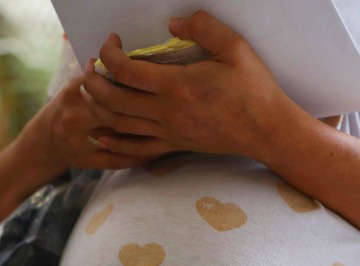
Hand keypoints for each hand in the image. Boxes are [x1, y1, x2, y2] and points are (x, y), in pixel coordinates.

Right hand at [38, 74, 159, 171]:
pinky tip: (156, 150)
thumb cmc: (70, 107)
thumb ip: (100, 78)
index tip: (146, 76)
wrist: (47, 140)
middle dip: (140, 108)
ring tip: (166, 128)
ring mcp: (79, 142)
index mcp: (72, 94)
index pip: (104, 84)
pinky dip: (139, 156)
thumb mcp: (77, 86)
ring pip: (118, 138)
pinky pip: (118, 160)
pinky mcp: (87, 161)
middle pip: (114, 111)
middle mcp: (74, 118)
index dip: (127, 79)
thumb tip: (133, 62)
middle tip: (165, 104)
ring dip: (144, 134)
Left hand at [80, 11, 294, 159]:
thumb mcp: (235, 47)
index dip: (109, 53)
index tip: (112, 41)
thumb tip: (172, 21)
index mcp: (178, 86)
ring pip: (118, 124)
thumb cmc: (253, 88)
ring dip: (97, 106)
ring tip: (92, 89)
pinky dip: (113, 144)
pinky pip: (136, 149)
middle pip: (112, 100)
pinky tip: (100, 137)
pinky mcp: (174, 145)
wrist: (267, 130)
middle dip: (93, 80)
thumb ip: (202, 27)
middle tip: (92, 65)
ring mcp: (169, 132)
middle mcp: (167, 112)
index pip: (125, 71)